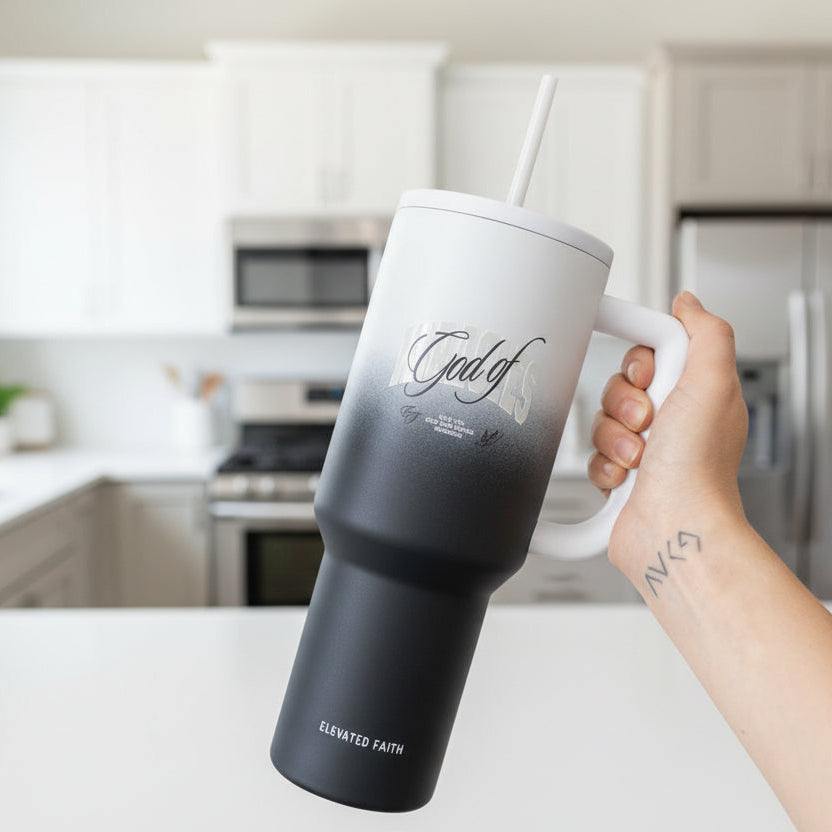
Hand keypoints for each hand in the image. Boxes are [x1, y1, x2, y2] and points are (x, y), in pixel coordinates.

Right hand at [588, 292, 749, 582]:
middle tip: (648, 423)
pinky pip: (591, 455)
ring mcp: (645, 450)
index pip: (652, 354)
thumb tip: (688, 304)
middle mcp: (672, 421)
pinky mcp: (621, 476)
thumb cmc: (699, 469)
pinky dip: (604, 467)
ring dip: (615, 440)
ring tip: (639, 460)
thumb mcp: (714, 384)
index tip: (642, 373)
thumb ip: (707, 334)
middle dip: (626, 405)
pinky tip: (625, 479)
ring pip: (601, 421)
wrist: (675, 530)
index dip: (640, 361)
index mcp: (697, 395)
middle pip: (620, 386)